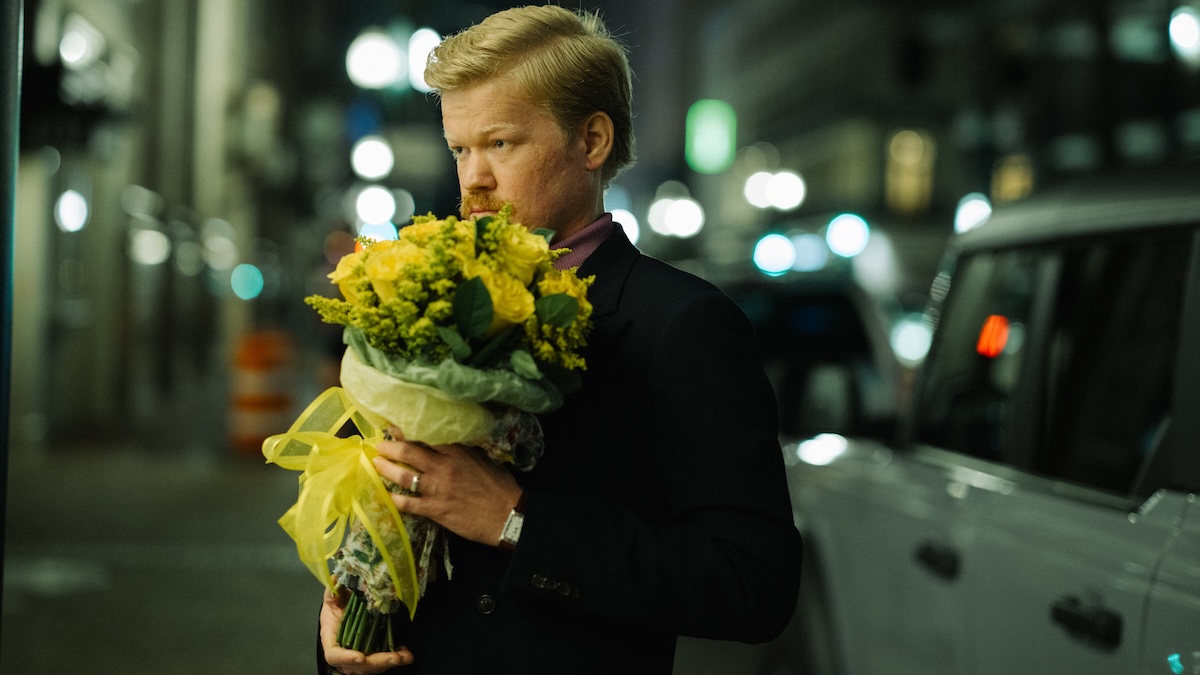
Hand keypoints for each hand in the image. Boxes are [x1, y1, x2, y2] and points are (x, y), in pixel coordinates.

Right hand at [321, 588, 413, 672]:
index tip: (361, 657)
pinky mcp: (371, 658)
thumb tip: (336, 579)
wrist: (341, 621)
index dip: (346, 658)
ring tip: (405, 656)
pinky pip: (382, 663)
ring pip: (373, 667)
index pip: (335, 655)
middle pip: (359, 666)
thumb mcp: (332, 601)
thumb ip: (333, 592)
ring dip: (390, 662)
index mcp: (332, 642)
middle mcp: (345, 656)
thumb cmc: (336, 614)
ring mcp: (358, 660)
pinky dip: (395, 659)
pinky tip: (406, 654)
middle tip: (395, 657)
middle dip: (378, 662)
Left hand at [373, 428, 522, 545]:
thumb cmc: (500, 487)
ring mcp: (437, 489)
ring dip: (386, 469)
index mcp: (458, 452)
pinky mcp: (435, 510)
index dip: (407, 431)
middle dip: (390, 446)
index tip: (394, 427)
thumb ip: (465, 451)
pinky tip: (385, 495)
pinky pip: (408, 503)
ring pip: (403, 476)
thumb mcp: (485, 460)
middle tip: (379, 444)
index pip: (427, 436)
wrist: (508, 516)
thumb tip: (449, 443)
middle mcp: (444, 467)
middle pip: (409, 452)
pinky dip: (394, 499)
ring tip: (376, 464)